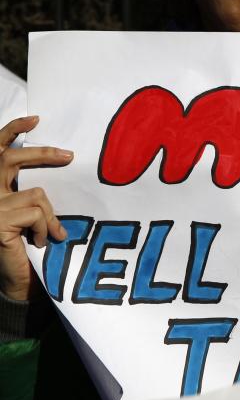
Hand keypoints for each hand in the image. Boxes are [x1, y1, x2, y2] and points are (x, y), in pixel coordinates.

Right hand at [0, 116, 71, 301]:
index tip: (36, 118)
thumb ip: (30, 190)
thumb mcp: (30, 212)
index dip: (11, 130)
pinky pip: (37, 214)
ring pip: (35, 194)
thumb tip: (62, 160)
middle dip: (42, 154)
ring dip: (50, 215)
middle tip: (69, 156)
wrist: (17, 281)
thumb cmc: (27, 245)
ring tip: (50, 233)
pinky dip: (46, 228)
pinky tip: (41, 243)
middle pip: (9, 160)